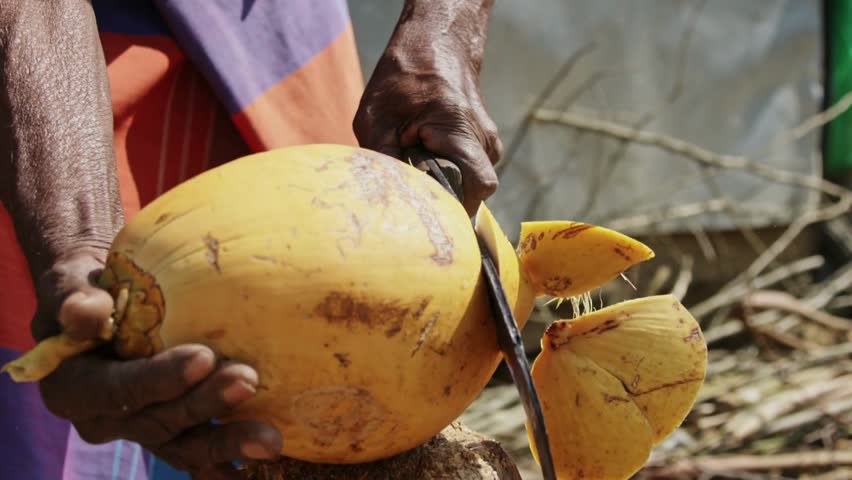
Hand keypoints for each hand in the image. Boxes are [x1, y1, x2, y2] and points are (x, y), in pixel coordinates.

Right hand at [34, 249, 282, 478]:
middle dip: (205, 405)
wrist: (98, 306)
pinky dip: (227, 461)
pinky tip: (263, 463)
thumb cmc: (85, 288)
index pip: (117, 389)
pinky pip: (199, 452)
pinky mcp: (170, 431)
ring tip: (269, 440)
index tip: (203, 358)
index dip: (159, 378)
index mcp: (73, 388)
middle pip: (158, 422)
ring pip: (184, 445)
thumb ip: (74, 298)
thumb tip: (86, 311)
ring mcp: (141, 429)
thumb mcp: (70, 284)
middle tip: (248, 381)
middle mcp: (105, 419)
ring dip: (227, 442)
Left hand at [353, 0, 501, 215]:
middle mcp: (485, 142)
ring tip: (417, 161)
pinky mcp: (484, 149)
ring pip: (468, 186)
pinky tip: (427, 155)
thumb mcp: (375, 119)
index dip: (452, 206)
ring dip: (442, 184)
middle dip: (441, 198)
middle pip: (470, 194)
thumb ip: (386, 163)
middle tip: (412, 185)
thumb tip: (392, 200)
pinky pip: (467, 175)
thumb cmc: (401, 79)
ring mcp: (489, 146)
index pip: (477, 187)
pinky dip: (446, 173)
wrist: (436, 45)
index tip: (424, 208)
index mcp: (461, 130)